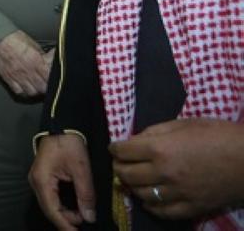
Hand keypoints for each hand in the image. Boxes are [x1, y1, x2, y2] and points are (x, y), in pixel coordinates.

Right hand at [0, 30, 50, 97]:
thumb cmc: (16, 39)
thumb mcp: (34, 45)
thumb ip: (42, 56)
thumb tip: (50, 62)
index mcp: (36, 61)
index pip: (50, 76)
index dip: (54, 77)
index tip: (54, 75)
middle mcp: (28, 71)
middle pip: (43, 87)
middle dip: (47, 85)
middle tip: (47, 82)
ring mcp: (18, 77)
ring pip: (32, 92)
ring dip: (36, 90)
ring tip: (37, 86)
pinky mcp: (9, 79)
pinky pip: (19, 92)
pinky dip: (24, 92)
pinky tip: (26, 87)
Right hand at [30, 134, 96, 229]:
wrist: (62, 125)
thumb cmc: (69, 144)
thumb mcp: (81, 169)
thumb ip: (85, 194)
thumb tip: (89, 218)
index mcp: (42, 181)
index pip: (52, 210)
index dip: (65, 224)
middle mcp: (35, 182)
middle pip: (49, 209)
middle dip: (66, 219)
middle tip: (85, 222)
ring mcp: (37, 180)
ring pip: (50, 204)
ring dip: (65, 213)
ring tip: (82, 216)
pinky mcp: (42, 177)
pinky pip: (51, 197)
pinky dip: (62, 205)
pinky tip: (74, 207)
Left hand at [110, 118, 243, 219]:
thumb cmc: (219, 135)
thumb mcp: (184, 123)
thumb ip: (156, 131)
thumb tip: (136, 140)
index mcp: (160, 149)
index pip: (123, 151)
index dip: (115, 148)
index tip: (115, 148)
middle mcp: (164, 173)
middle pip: (127, 174)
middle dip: (119, 167)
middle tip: (120, 164)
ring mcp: (177, 193)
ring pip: (141, 194)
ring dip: (132, 186)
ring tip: (133, 180)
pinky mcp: (191, 207)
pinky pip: (162, 211)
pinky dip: (151, 205)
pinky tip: (148, 199)